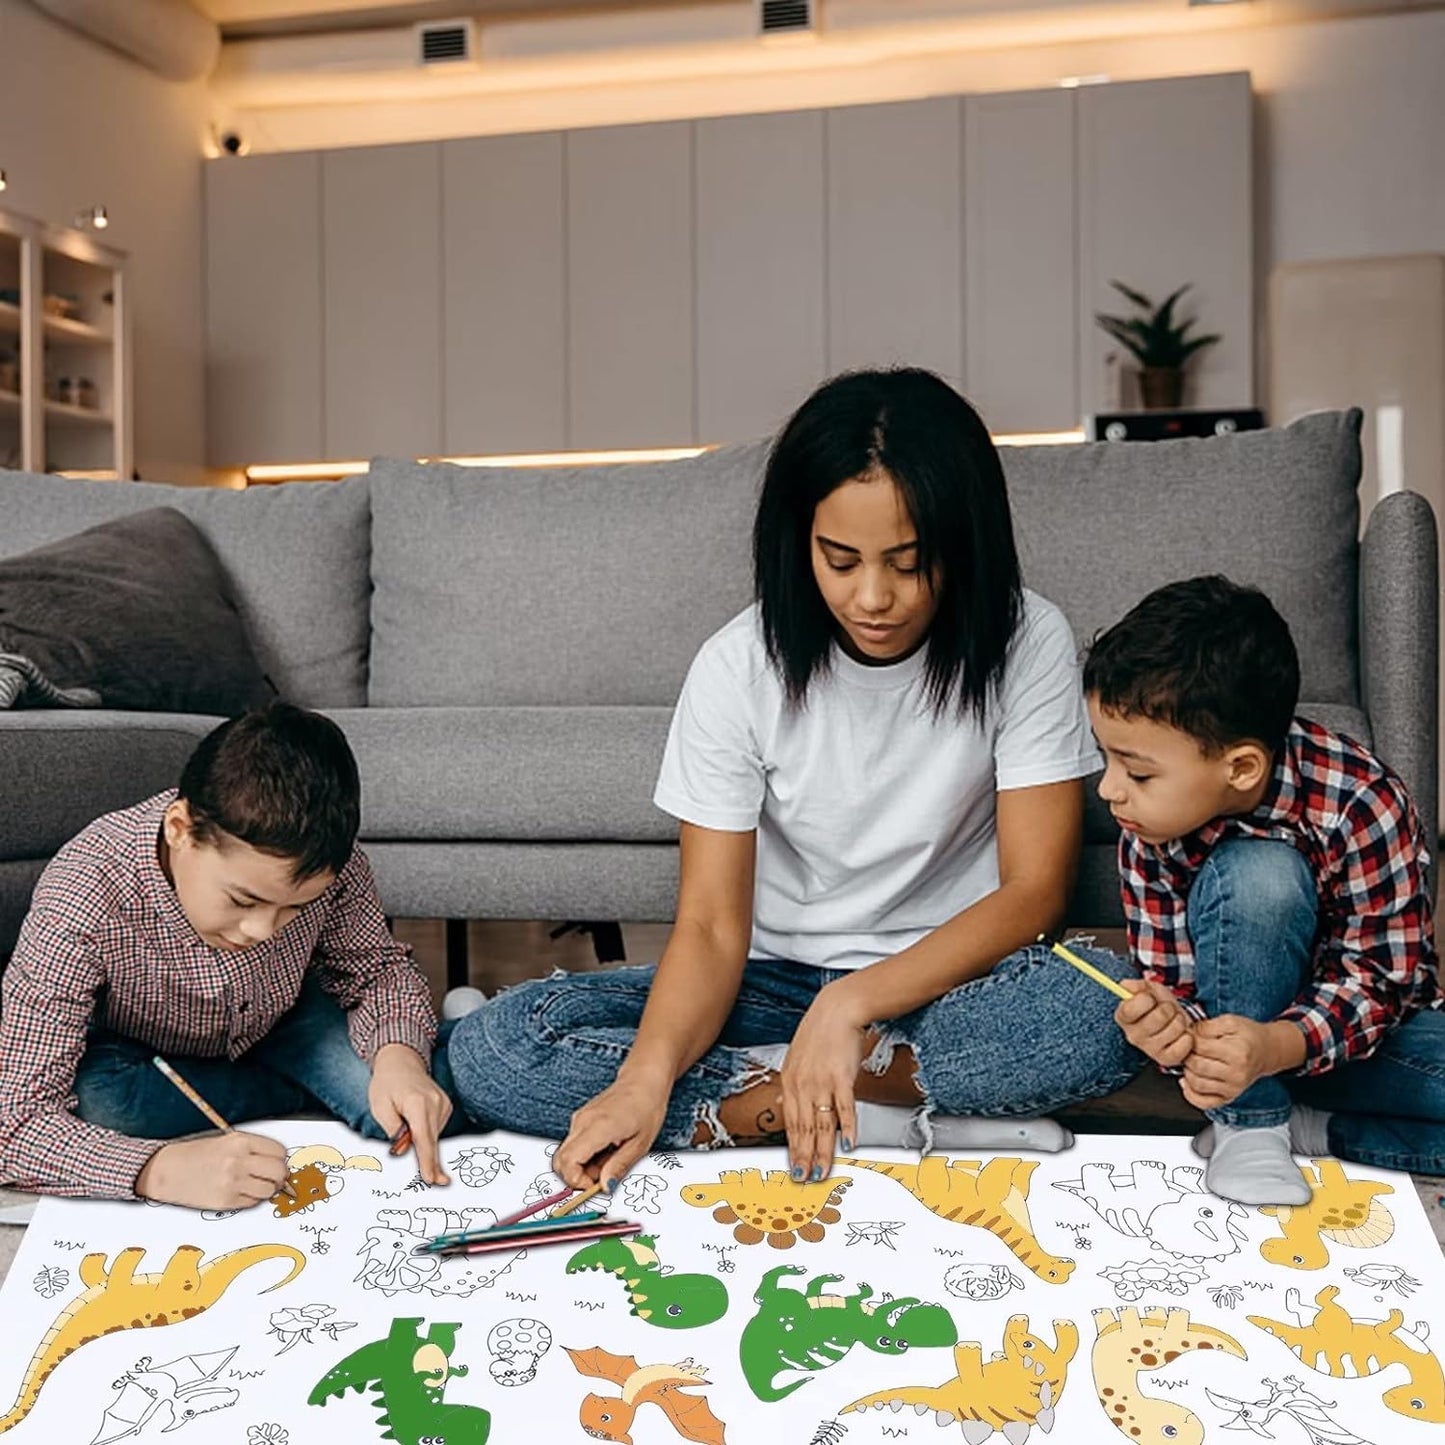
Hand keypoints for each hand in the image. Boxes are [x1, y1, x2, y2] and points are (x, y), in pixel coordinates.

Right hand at [135, 1131, 288, 1209]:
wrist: (165, 1171)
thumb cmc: (194, 1154)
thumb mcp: (226, 1141)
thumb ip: (252, 1149)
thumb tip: (276, 1160)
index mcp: (240, 1142)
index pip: (279, 1152)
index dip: (280, 1158)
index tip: (277, 1161)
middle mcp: (239, 1162)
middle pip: (279, 1172)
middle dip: (279, 1175)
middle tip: (273, 1176)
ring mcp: (232, 1183)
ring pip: (268, 1190)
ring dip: (266, 1189)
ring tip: (255, 1184)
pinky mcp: (225, 1202)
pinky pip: (252, 1202)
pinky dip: (251, 1199)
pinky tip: (239, 1191)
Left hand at [370, 1043, 452, 1184]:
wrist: (401, 1060)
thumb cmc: (387, 1083)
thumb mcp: (380, 1107)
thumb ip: (393, 1130)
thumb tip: (405, 1149)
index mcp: (417, 1103)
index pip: (424, 1139)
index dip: (428, 1161)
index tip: (432, 1178)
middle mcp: (435, 1102)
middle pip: (432, 1140)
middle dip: (431, 1161)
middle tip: (438, 1181)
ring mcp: (443, 1102)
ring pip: (434, 1134)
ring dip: (423, 1141)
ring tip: (404, 1121)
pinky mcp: (446, 1104)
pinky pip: (436, 1127)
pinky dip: (426, 1131)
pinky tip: (415, 1119)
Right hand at [552, 1069, 670, 1192]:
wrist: (643, 1080)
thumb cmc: (646, 1106)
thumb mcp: (640, 1143)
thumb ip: (620, 1166)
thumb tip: (606, 1186)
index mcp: (598, 1127)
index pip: (568, 1162)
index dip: (577, 1181)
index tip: (595, 1185)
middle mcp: (583, 1121)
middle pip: (560, 1160)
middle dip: (577, 1176)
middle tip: (603, 1176)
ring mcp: (579, 1118)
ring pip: (566, 1153)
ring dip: (583, 1165)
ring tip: (610, 1159)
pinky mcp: (581, 1118)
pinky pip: (574, 1144)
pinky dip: (585, 1154)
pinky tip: (606, 1150)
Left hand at [779, 981, 868, 1183]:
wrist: (838, 1009)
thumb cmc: (820, 1033)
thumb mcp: (795, 1059)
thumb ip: (790, 1086)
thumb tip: (781, 1107)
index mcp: (789, 1081)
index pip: (790, 1123)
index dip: (793, 1148)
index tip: (794, 1167)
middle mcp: (802, 1084)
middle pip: (803, 1129)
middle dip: (804, 1158)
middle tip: (805, 1179)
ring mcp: (821, 1082)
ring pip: (822, 1124)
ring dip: (823, 1151)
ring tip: (823, 1171)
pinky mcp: (841, 1077)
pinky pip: (844, 1107)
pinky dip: (848, 1127)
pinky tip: (848, 1143)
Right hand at [1113, 979, 1194, 1067]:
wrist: (1176, 1020)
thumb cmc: (1160, 1005)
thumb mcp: (1149, 989)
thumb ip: (1137, 986)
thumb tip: (1126, 987)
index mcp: (1124, 1017)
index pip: (1130, 1009)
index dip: (1145, 999)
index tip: (1150, 997)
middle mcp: (1133, 1035)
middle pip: (1158, 1017)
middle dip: (1168, 1008)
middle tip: (1167, 1010)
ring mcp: (1149, 1049)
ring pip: (1173, 1030)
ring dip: (1179, 1022)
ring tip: (1175, 1022)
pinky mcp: (1165, 1059)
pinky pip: (1182, 1046)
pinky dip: (1187, 1038)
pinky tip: (1181, 1035)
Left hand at [1180, 1015, 1277, 1110]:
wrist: (1266, 1051)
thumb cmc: (1248, 1036)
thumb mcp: (1230, 1022)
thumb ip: (1207, 1026)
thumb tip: (1187, 1032)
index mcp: (1237, 1053)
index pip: (1200, 1047)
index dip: (1189, 1039)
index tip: (1189, 1036)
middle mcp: (1236, 1074)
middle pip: (1197, 1066)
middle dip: (1187, 1055)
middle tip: (1189, 1048)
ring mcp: (1232, 1089)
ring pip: (1197, 1084)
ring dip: (1187, 1071)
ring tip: (1192, 1061)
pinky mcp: (1228, 1098)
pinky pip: (1203, 1102)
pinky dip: (1190, 1094)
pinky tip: (1187, 1081)